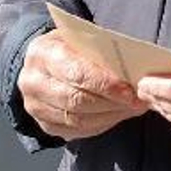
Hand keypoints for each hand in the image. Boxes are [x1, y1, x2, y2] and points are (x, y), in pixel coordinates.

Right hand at [17, 30, 147, 141]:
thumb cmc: (70, 47)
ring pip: (77, 119)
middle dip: (111, 103)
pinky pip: (76, 131)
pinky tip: (117, 115)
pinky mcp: (43, 124)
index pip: (76, 73)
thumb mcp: (81, 39)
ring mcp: (35, 106)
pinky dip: (101, 124)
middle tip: (137, 101)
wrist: (43, 62)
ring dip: (110, 115)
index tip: (130, 90)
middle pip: (76, 100)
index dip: (105, 84)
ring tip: (132, 108)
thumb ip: (102, 52)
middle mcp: (33, 81)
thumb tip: (134, 72)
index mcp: (43, 53)